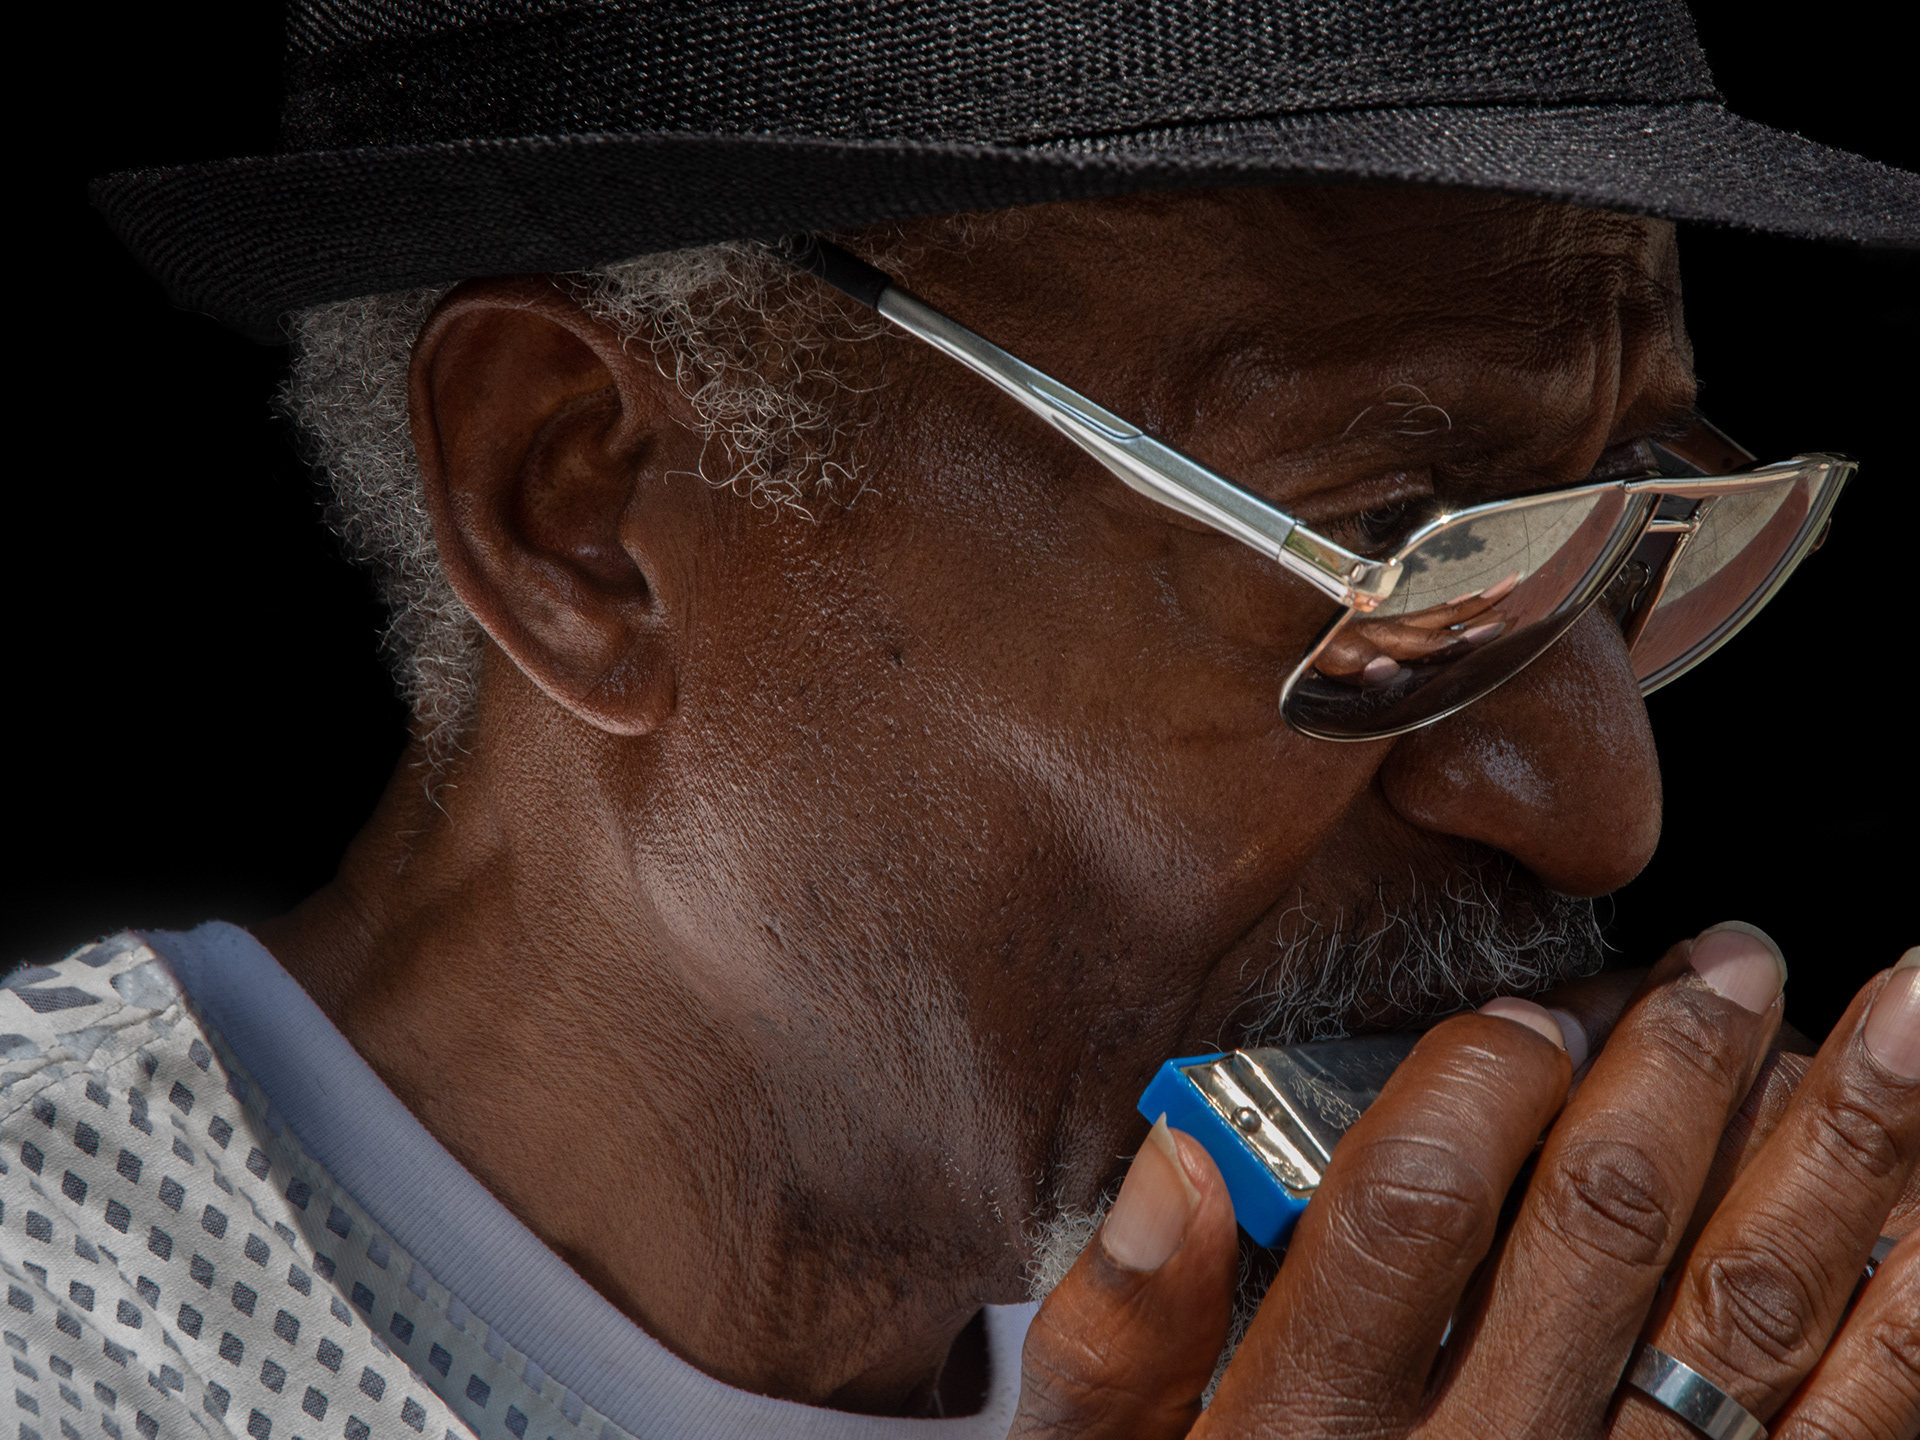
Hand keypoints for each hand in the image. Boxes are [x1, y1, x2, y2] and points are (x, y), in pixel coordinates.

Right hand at [1011, 931, 1919, 1438]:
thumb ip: (1115, 1337)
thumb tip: (1179, 1161)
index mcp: (1313, 1436)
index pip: (1404, 1209)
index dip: (1476, 1084)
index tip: (1531, 1012)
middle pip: (1601, 1233)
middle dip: (1685, 1072)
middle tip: (1741, 956)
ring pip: (1752, 1325)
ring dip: (1847, 1153)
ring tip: (1913, 1011)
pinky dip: (1913, 1326)